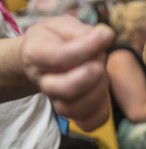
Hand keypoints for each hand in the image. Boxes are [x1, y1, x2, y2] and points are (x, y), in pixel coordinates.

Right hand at [20, 16, 114, 130]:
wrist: (43, 60)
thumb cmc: (55, 40)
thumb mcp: (63, 26)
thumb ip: (82, 31)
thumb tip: (106, 36)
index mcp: (37, 54)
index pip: (57, 56)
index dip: (84, 48)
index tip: (104, 35)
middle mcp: (45, 80)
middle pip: (63, 89)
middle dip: (88, 75)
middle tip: (99, 63)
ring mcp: (58, 99)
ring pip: (75, 108)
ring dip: (97, 91)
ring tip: (101, 73)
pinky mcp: (75, 110)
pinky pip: (88, 122)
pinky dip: (100, 112)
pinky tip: (102, 94)